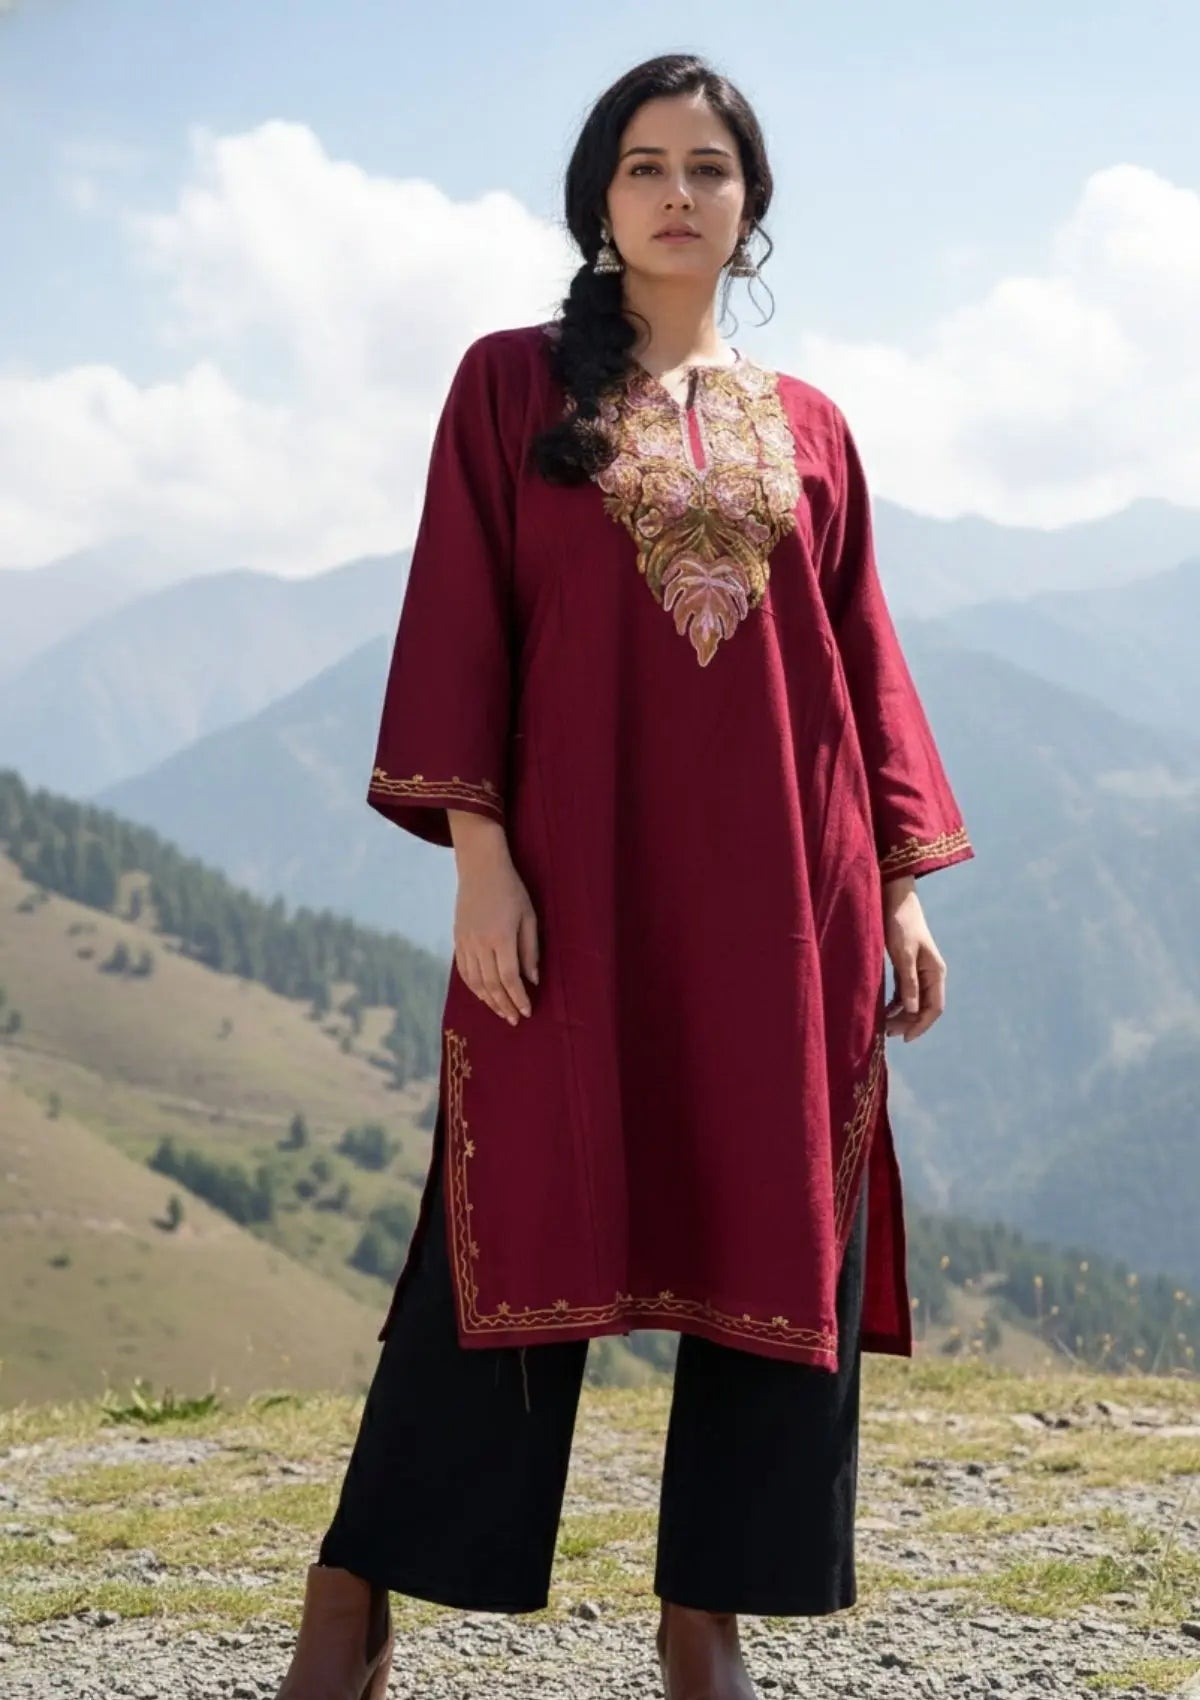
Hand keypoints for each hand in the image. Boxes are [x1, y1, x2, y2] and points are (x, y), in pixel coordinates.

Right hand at [448, 819, 538, 1026]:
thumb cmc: (512, 890)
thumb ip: (530, 950)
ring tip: (501, 1011)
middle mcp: (480, 943)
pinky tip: (483, 995)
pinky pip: (463, 971)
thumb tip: (532, 979)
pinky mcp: (457, 939)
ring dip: (488, 1000)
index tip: (527, 1012)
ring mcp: (465, 942)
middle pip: (491, 984)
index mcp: (501, 937)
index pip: (509, 978)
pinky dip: (473, 986)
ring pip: (475, 981)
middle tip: (514, 1019)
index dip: (518, 998)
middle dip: (504, 1005)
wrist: (480, 868)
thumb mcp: (529, 917)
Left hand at [882, 880, 946, 1042]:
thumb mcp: (903, 954)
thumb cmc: (899, 923)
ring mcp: (919, 971)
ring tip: (882, 1026)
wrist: (894, 898)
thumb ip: (908, 982)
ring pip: (913, 1001)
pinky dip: (895, 1004)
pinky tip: (882, 1011)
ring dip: (901, 1015)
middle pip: (924, 1008)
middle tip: (886, 1033)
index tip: (904, 1038)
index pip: (934, 1008)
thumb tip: (913, 1010)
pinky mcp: (907, 966)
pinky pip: (904, 992)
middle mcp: (931, 974)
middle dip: (908, 1022)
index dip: (921, 1025)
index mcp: (935, 972)